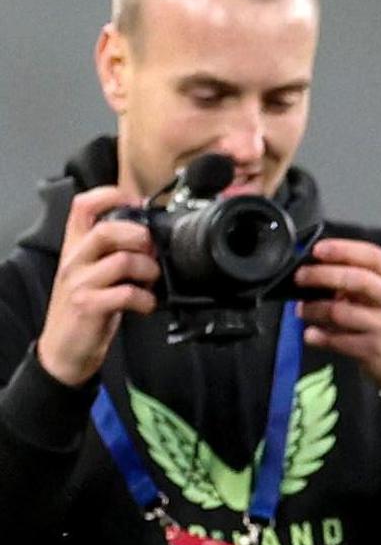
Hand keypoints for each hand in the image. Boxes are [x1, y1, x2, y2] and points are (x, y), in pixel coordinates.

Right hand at [37, 186, 158, 386]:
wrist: (63, 350)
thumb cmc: (87, 307)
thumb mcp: (95, 273)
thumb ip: (114, 252)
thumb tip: (151, 238)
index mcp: (75, 246)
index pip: (82, 206)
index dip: (109, 195)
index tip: (135, 200)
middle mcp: (74, 260)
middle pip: (106, 230)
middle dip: (139, 236)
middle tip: (152, 250)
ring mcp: (79, 283)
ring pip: (121, 260)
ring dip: (148, 269)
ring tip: (151, 280)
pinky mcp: (88, 306)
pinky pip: (126, 293)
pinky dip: (145, 298)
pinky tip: (146, 304)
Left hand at [295, 238, 380, 394]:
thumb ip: (360, 283)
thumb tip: (322, 270)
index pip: (373, 257)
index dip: (344, 249)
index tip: (318, 249)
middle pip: (357, 280)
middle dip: (322, 275)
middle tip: (301, 277)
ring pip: (341, 311)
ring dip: (314, 309)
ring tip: (301, 309)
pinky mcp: (373, 350)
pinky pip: (337, 340)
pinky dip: (318, 337)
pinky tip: (310, 334)